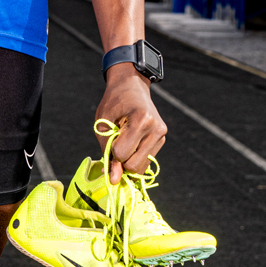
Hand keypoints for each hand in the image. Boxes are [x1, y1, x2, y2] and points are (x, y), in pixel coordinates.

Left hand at [94, 64, 165, 181]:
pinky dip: (135, 156)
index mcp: (141, 120)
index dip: (111, 151)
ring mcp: (162, 135)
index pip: (122, 153)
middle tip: (115, 143)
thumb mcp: (103, 124)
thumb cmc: (114, 103)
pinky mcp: (162, 139)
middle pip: (134, 165)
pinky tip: (132, 142)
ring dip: (128, 159)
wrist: (131, 86)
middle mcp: (156, 129)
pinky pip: (146, 161)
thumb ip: (107, 152)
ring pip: (141, 167)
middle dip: (120, 160)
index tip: (110, 138)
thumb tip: (114, 180)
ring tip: (124, 140)